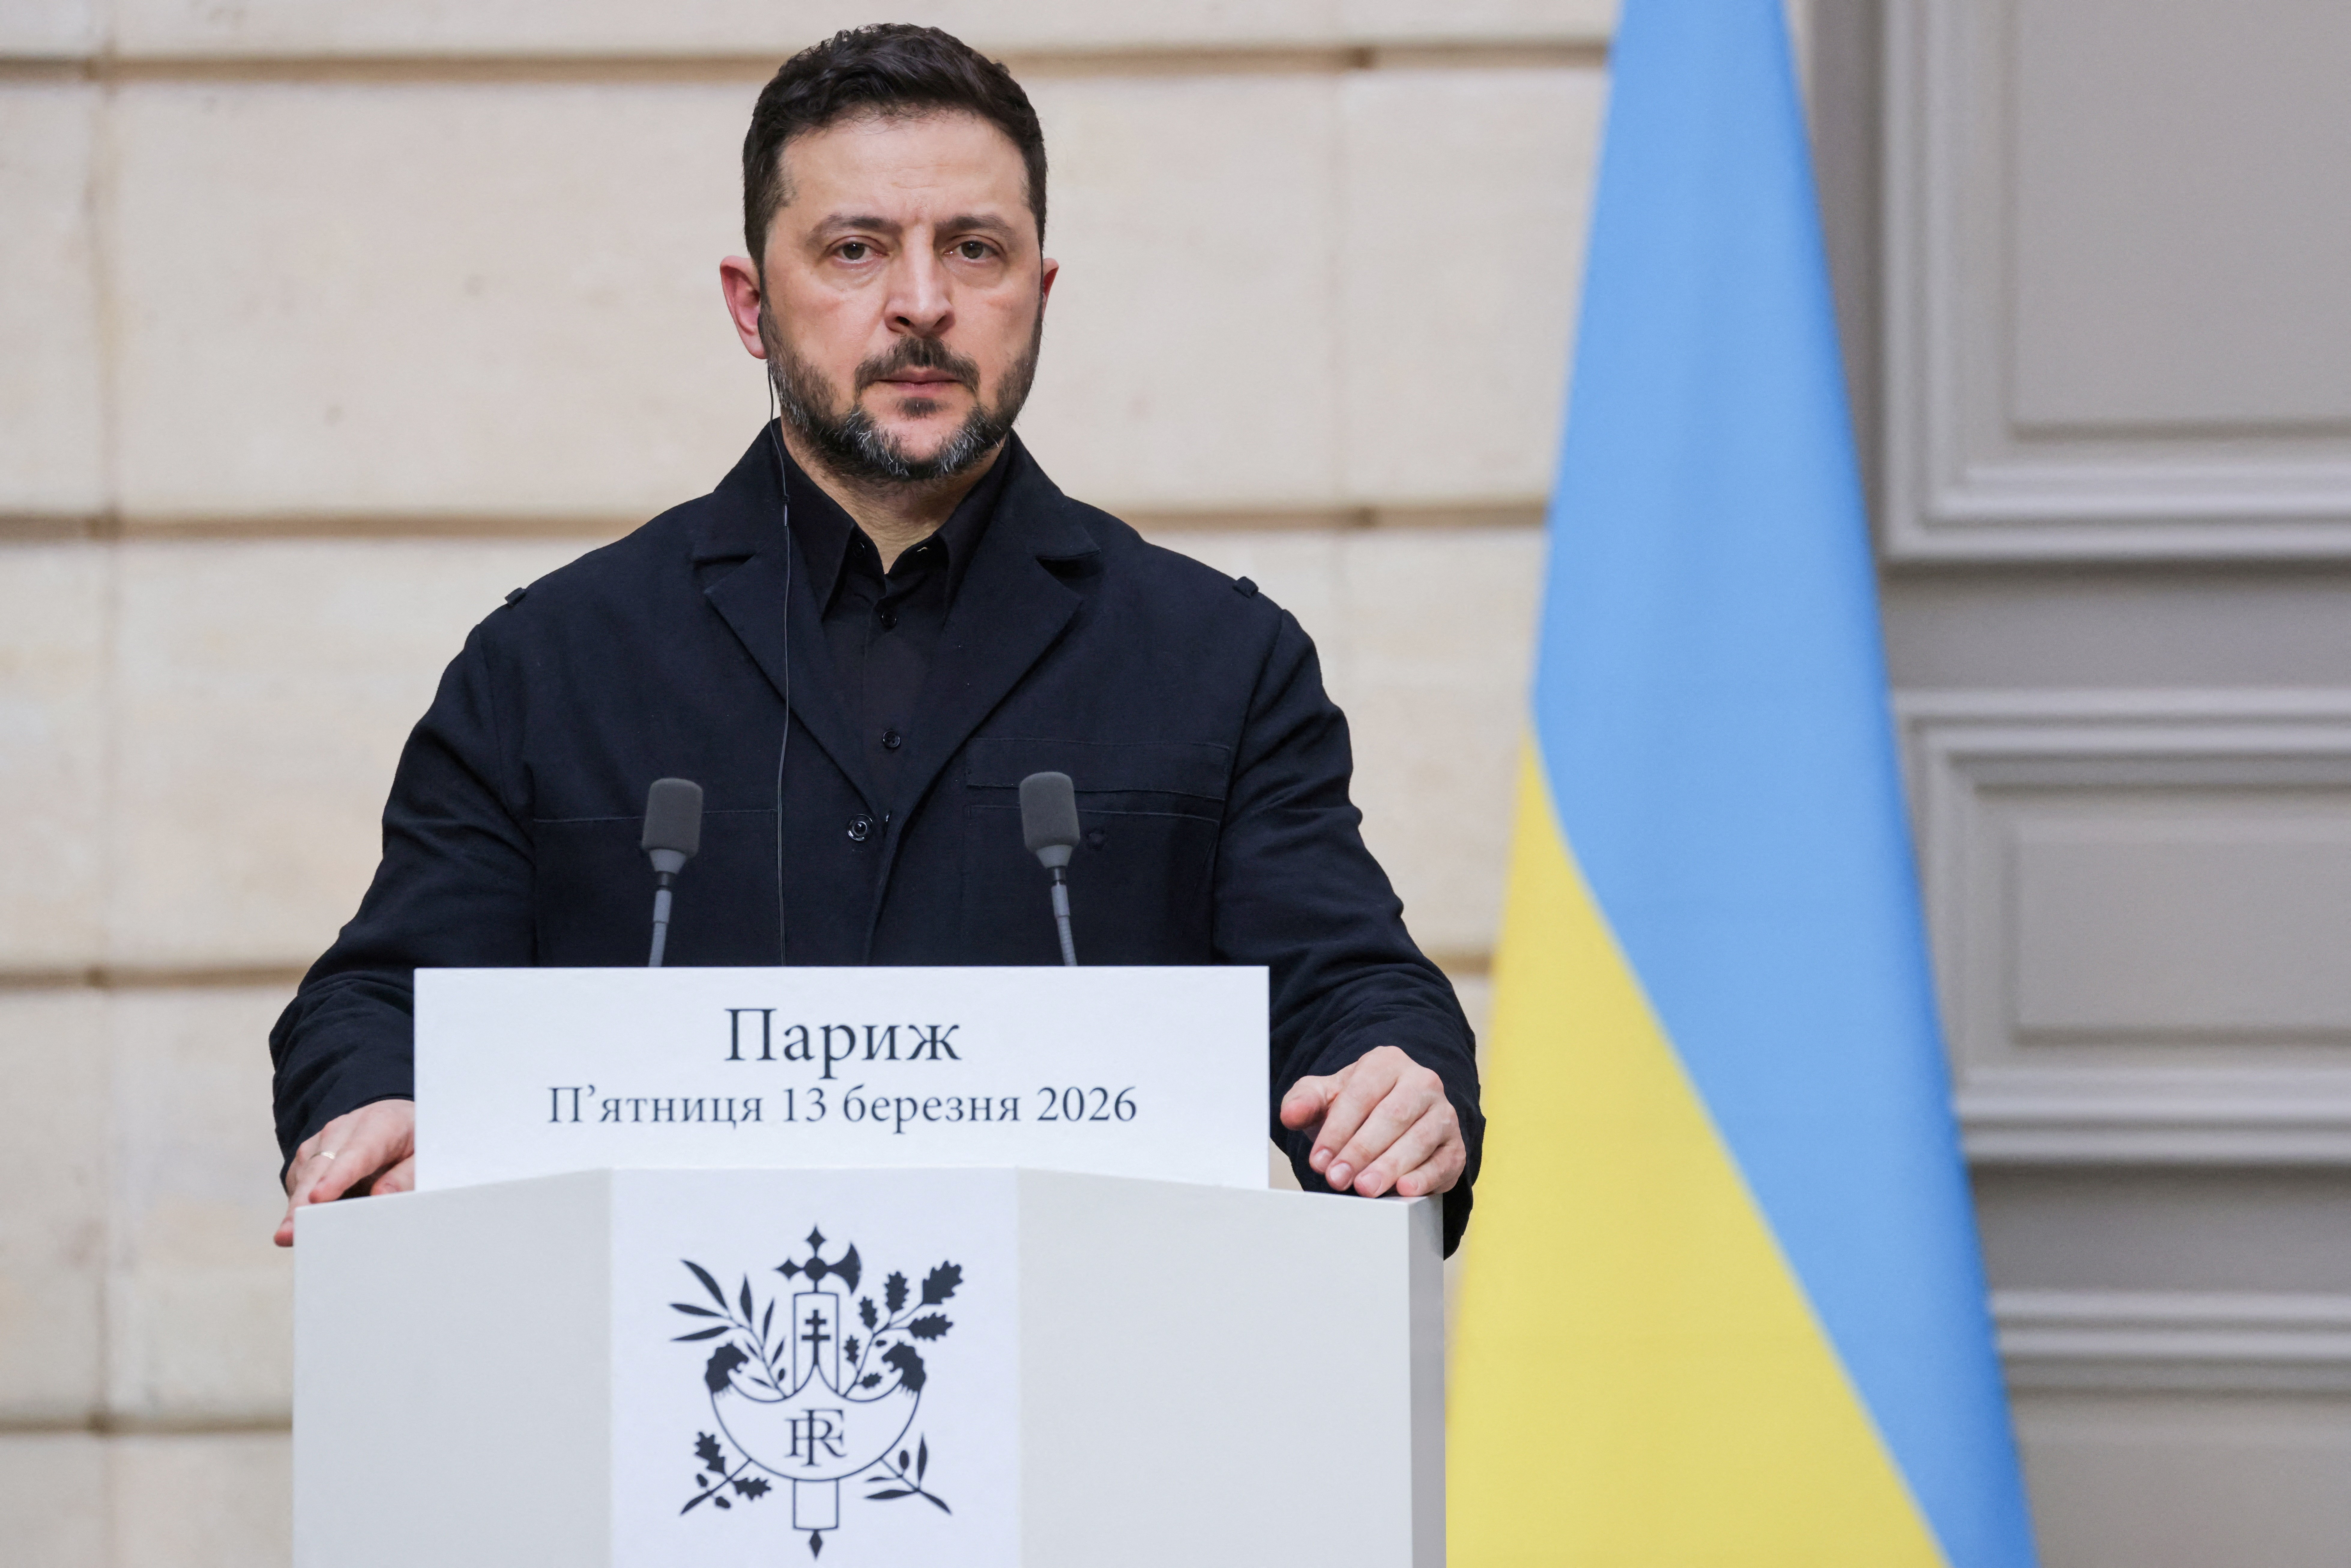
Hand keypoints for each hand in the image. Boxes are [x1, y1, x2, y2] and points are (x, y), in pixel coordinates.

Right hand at [274, 1098, 415, 1246]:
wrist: (396, 1119)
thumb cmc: (412, 1141)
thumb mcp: (423, 1155)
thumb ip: (407, 1176)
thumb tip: (381, 1197)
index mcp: (380, 1124)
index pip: (357, 1152)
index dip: (337, 1176)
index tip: (318, 1197)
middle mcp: (344, 1129)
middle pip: (320, 1167)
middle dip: (303, 1200)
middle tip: (289, 1233)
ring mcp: (322, 1141)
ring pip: (304, 1176)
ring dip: (297, 1206)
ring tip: (291, 1236)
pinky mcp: (309, 1156)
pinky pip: (298, 1181)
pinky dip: (299, 1203)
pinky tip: (303, 1223)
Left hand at [1278, 1045, 1464, 1199]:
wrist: (1392, 1120)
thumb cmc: (1356, 1108)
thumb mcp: (1325, 1098)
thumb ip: (1305, 1101)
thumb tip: (1291, 1113)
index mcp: (1387, 1063)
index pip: (1361, 1094)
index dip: (1338, 1129)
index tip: (1319, 1159)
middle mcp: (1422, 1082)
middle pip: (1392, 1116)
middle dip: (1361, 1150)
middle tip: (1337, 1178)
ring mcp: (1443, 1114)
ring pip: (1419, 1139)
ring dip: (1390, 1166)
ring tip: (1364, 1188)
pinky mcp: (1455, 1146)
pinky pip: (1444, 1161)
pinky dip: (1425, 1177)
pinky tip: (1405, 1190)